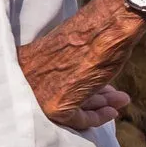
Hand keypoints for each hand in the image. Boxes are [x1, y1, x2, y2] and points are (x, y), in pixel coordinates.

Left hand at [18, 7, 143, 129]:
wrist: (105, 27)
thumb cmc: (92, 31)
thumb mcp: (72, 47)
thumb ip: (67, 63)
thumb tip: (79, 77)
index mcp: (25, 58)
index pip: (47, 80)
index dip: (74, 84)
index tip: (95, 86)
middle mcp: (27, 77)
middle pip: (60, 93)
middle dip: (91, 95)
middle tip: (113, 94)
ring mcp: (38, 93)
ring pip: (69, 106)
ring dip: (97, 105)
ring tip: (120, 100)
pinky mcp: (54, 106)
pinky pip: (74, 119)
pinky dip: (95, 117)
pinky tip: (112, 111)